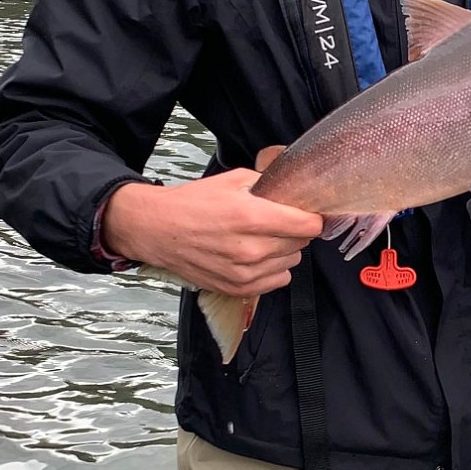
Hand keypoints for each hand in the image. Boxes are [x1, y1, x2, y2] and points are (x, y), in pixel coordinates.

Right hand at [101, 161, 321, 296]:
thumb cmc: (193, 203)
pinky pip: (278, 281)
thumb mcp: (234, 180)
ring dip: (285, 250)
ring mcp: (245, 273)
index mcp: (252, 218)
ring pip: (292, 262)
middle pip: (301, 243)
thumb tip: (294, 191)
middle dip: (295, 231)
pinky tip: (258, 256)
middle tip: (279, 222)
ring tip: (264, 239)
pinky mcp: (238, 289)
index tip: (308, 214)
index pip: (308, 225)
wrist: (158, 229)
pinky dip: (274, 269)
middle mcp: (251, 249)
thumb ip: (268, 186)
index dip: (312, 217)